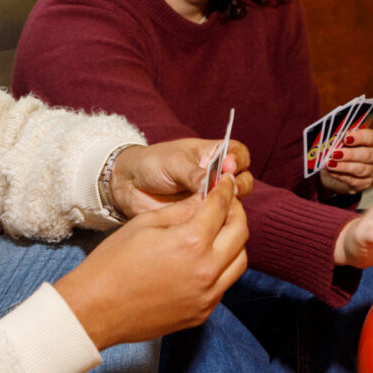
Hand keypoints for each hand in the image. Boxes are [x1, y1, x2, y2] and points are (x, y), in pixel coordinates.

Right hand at [55, 177, 249, 348]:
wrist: (95, 309)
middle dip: (236, 213)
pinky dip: (222, 267)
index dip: (225, 190)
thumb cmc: (113, 263)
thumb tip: (204, 199)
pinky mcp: (201, 313)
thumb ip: (181, 210)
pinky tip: (205, 259)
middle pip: (240, 233)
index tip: (225, 182)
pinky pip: (224, 285)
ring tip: (219, 232)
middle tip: (227, 205)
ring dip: (234, 242)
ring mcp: (206, 296)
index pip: (221, 207)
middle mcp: (206, 270)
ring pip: (239, 262)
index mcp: (191, 242)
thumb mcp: (145, 224)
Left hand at [111, 140, 253, 214]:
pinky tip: (205, 218)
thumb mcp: (174, 163)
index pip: (238, 153)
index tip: (229, 166)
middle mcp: (216, 174)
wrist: (129, 185)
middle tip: (226, 189)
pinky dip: (215, 219)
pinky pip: (217, 218)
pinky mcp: (201, 213)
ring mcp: (210, 195)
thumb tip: (215, 185)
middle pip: (243, 179)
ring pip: (233, 201)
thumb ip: (195, 174)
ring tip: (212, 204)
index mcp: (213, 153)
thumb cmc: (152, 164)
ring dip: (229, 203)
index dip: (238, 160)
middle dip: (239, 184)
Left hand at [318, 127, 372, 195]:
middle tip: (335, 153)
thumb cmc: (343, 149)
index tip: (346, 138)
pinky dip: (341, 176)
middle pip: (368, 155)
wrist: (339, 170)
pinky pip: (354, 181)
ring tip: (330, 164)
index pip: (372, 137)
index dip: (359, 137)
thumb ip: (342, 138)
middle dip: (350, 154)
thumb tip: (334, 138)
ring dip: (344, 166)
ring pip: (361, 169)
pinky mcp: (366, 183)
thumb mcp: (343, 141)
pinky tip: (332, 172)